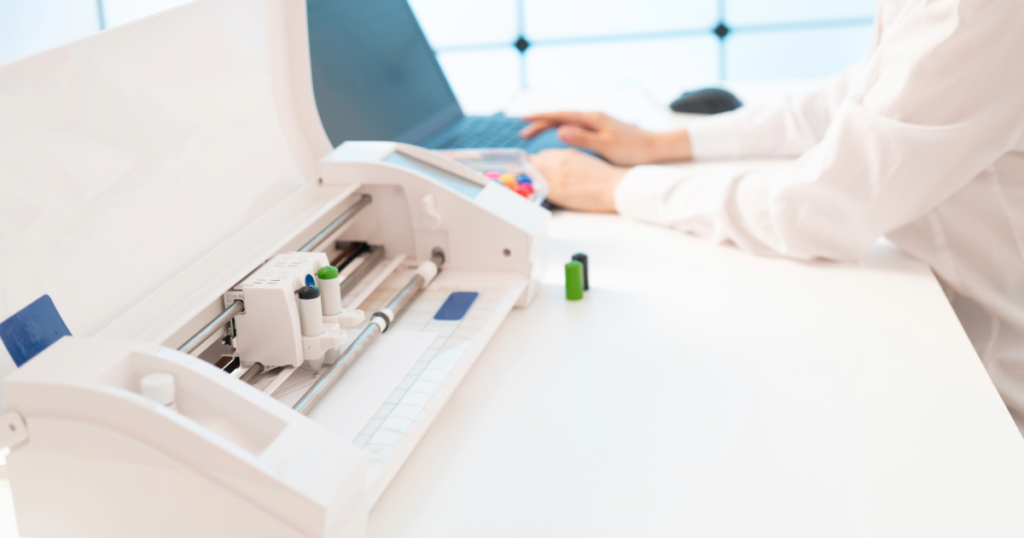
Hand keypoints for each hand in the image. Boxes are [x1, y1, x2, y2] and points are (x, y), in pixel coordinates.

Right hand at [520, 111, 691, 165]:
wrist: (654, 147)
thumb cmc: (632, 148)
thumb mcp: (606, 146)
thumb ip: (582, 138)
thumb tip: (560, 131)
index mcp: (592, 118)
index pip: (560, 115)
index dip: (540, 117)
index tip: (523, 119)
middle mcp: (593, 116)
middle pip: (561, 117)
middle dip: (540, 122)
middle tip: (523, 132)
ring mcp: (597, 122)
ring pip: (567, 121)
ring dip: (549, 125)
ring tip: (534, 131)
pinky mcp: (600, 129)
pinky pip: (574, 126)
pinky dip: (561, 128)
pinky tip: (557, 133)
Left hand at [530, 149, 627, 212]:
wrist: (613, 187)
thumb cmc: (604, 176)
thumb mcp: (583, 161)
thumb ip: (566, 161)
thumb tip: (557, 167)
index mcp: (565, 154)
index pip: (542, 155)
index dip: (539, 163)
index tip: (539, 169)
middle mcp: (557, 163)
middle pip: (534, 164)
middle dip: (533, 171)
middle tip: (536, 179)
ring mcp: (555, 177)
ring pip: (534, 176)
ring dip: (534, 181)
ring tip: (539, 188)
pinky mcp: (557, 192)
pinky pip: (539, 190)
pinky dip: (539, 192)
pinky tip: (545, 195)